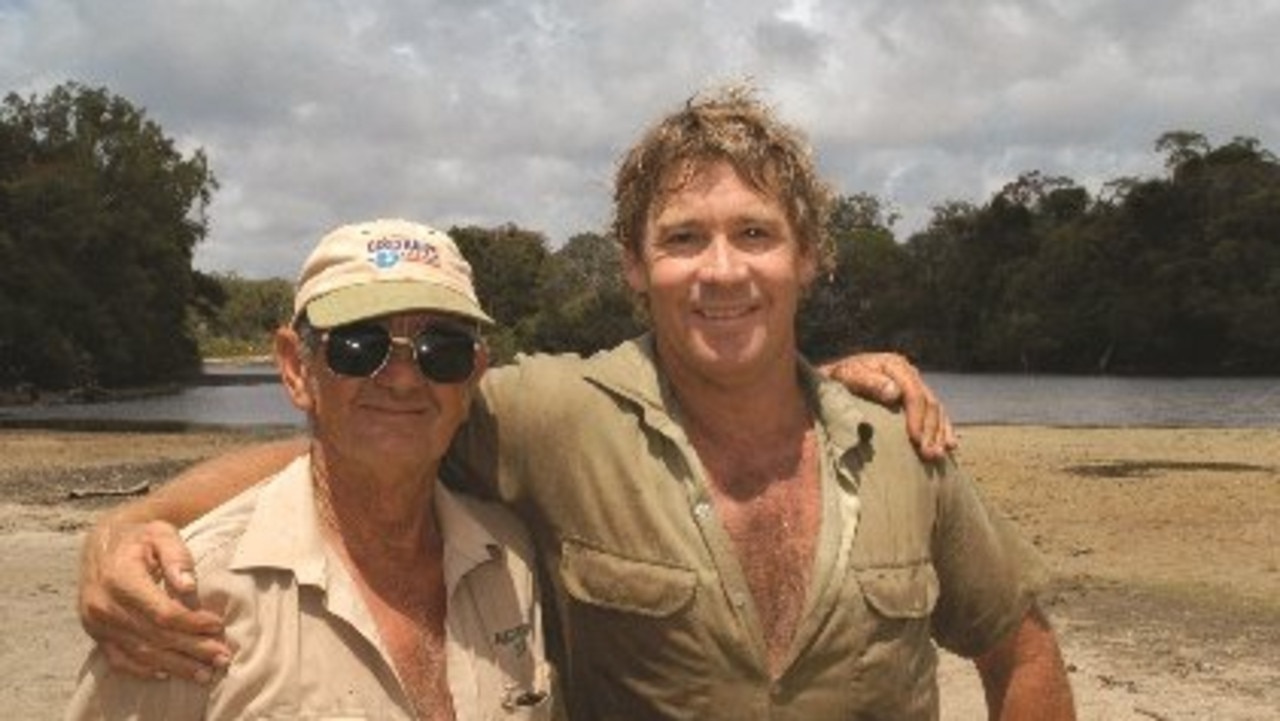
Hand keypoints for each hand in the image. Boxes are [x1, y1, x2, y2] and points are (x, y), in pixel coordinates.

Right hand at [79, 519, 231, 683]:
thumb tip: (188, 586)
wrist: (102, 544)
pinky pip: (118, 660)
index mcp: (120, 579)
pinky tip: (168, 674)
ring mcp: (96, 624)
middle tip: (222, 658)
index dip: (192, 622)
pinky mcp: (95, 634)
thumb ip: (176, 556)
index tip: (218, 625)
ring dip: (175, 665)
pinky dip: (143, 670)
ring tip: (205, 673)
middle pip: (154, 636)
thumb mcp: (161, 534)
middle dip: (192, 649)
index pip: (161, 612)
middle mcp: (103, 605)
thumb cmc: (139, 538)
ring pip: (140, 653)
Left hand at [819, 352, 957, 460]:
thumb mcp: (846, 378)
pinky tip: (950, 445)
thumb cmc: (836, 381)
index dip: (917, 417)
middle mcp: (908, 373)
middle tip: (929, 454)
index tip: (916, 440)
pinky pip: (936, 414)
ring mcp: (914, 385)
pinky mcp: (915, 398)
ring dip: (939, 434)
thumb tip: (894, 392)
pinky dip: (944, 430)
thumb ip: (868, 383)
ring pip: (936, 410)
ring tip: (938, 455)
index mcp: (893, 366)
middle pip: (928, 403)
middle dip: (931, 431)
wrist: (833, 380)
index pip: (913, 392)